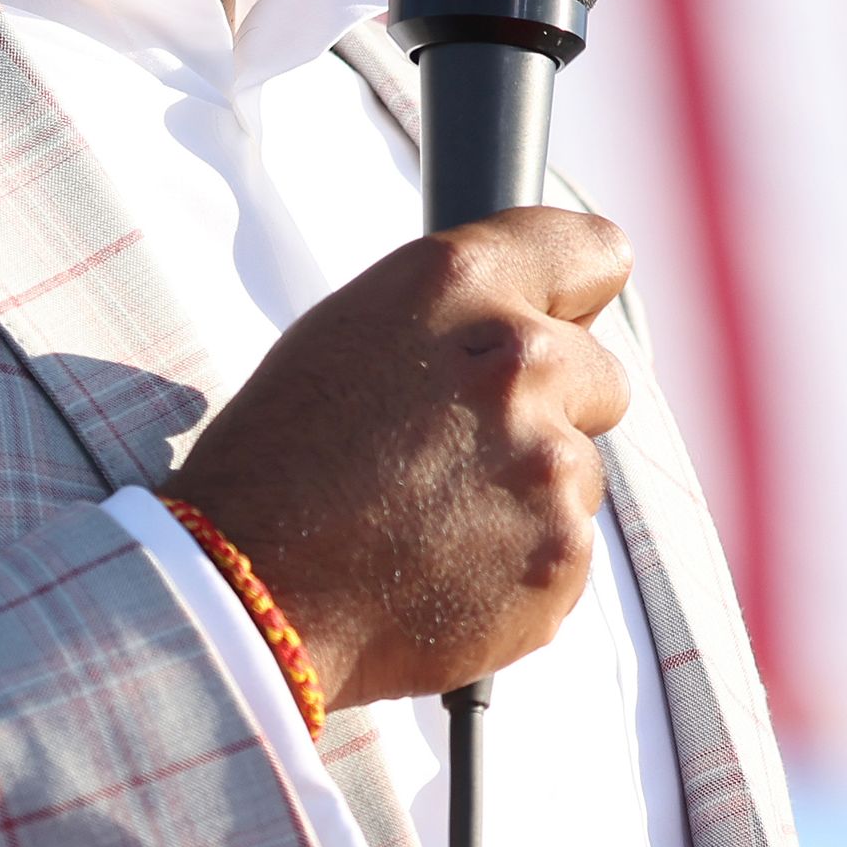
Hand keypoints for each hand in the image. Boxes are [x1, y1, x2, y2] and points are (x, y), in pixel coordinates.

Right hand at [167, 206, 634, 710]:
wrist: (245, 596)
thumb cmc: (278, 461)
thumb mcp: (351, 335)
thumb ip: (456, 317)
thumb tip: (531, 320)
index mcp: (459, 283)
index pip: (592, 250)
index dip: (578, 294)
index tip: (569, 318)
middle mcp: (519, 358)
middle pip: (601, 375)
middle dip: (553, 409)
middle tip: (466, 452)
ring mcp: (549, 461)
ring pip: (578, 471)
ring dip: (528, 495)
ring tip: (431, 524)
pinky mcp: (561, 552)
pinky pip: (564, 550)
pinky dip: (520, 566)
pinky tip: (445, 571)